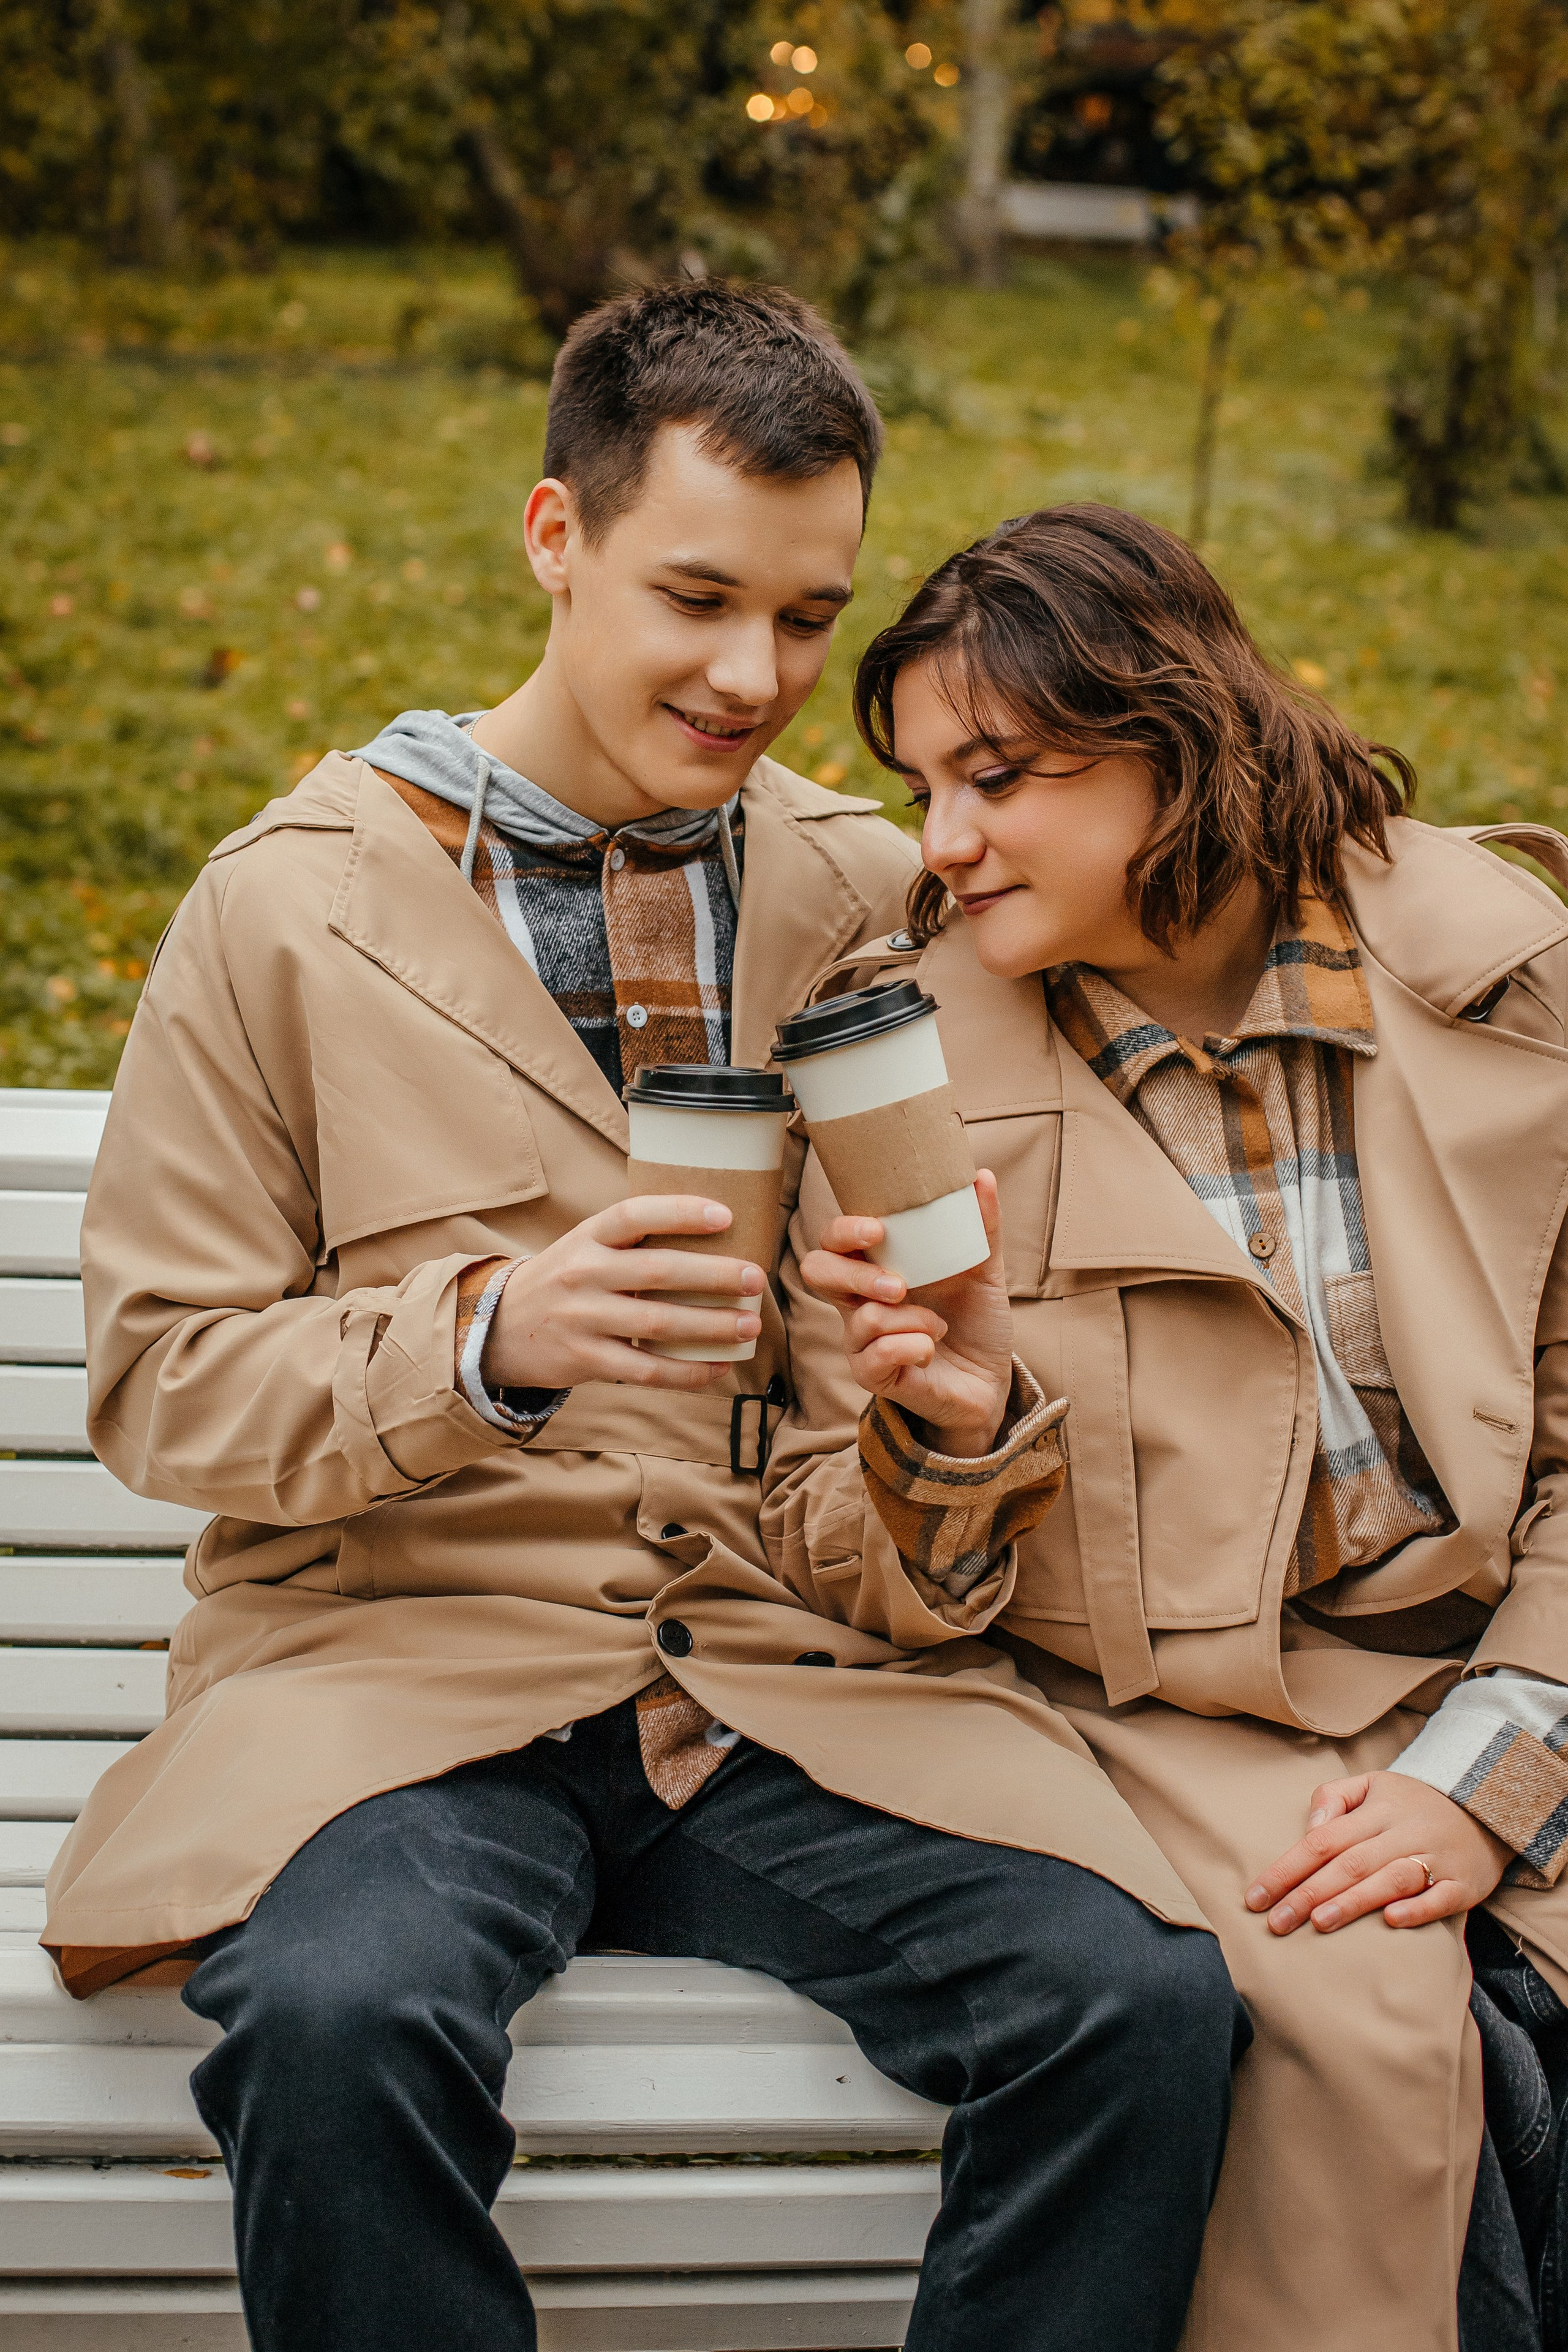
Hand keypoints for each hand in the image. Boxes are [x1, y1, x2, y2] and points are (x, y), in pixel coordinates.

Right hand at [483, 1196, 763, 1391]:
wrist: (498, 1328)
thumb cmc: (565, 1281)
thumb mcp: (584, 1247)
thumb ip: (631, 1240)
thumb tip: (712, 1230)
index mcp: (587, 1237)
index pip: (634, 1215)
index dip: (680, 1212)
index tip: (725, 1216)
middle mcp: (583, 1274)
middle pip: (658, 1272)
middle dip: (714, 1275)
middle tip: (755, 1278)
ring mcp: (583, 1318)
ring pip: (658, 1325)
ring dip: (712, 1326)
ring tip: (750, 1324)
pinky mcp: (586, 1360)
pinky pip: (646, 1370)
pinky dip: (687, 1372)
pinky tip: (719, 1368)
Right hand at [799, 1170, 1015, 1455]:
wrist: (991, 1381)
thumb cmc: (975, 1322)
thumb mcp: (984, 1271)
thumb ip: (980, 1227)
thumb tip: (981, 1176)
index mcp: (875, 1268)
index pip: (833, 1240)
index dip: (843, 1231)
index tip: (878, 1230)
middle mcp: (858, 1302)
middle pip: (816, 1271)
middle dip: (855, 1274)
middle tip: (899, 1286)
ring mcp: (861, 1341)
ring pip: (860, 1319)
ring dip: (912, 1320)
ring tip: (938, 1326)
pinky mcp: (874, 1376)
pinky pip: (876, 1357)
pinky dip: (914, 1347)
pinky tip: (931, 1349)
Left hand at [1244, 1770, 1509, 1934]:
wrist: (1487, 1806)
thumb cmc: (1413, 1802)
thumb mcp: (1372, 1784)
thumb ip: (1332, 1798)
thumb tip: (1307, 1830)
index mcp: (1377, 1810)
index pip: (1322, 1840)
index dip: (1287, 1868)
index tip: (1256, 1897)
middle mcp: (1403, 1833)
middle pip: (1350, 1863)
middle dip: (1309, 1893)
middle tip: (1276, 1922)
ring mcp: (1436, 1858)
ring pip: (1390, 1879)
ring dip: (1354, 1901)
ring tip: (1318, 1923)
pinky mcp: (1464, 1884)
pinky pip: (1440, 1898)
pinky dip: (1416, 1909)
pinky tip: (1390, 1921)